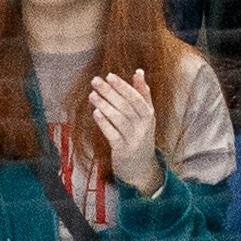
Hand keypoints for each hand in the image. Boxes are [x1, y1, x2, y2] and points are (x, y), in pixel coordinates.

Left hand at [91, 67, 162, 195]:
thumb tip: (139, 71)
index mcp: (148, 115)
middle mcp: (143, 126)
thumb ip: (143, 94)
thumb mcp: (146, 115)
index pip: (136, 97)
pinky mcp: (123, 150)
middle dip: (110, 92)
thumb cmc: (141, 136)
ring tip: (92, 95)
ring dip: (105, 105)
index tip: (110, 75)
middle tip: (95, 80)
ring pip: (119, 119)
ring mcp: (133, 139)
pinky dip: (104, 123)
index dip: (123, 86)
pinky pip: (113, 135)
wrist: (142, 168)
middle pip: (126, 106)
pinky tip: (95, 113)